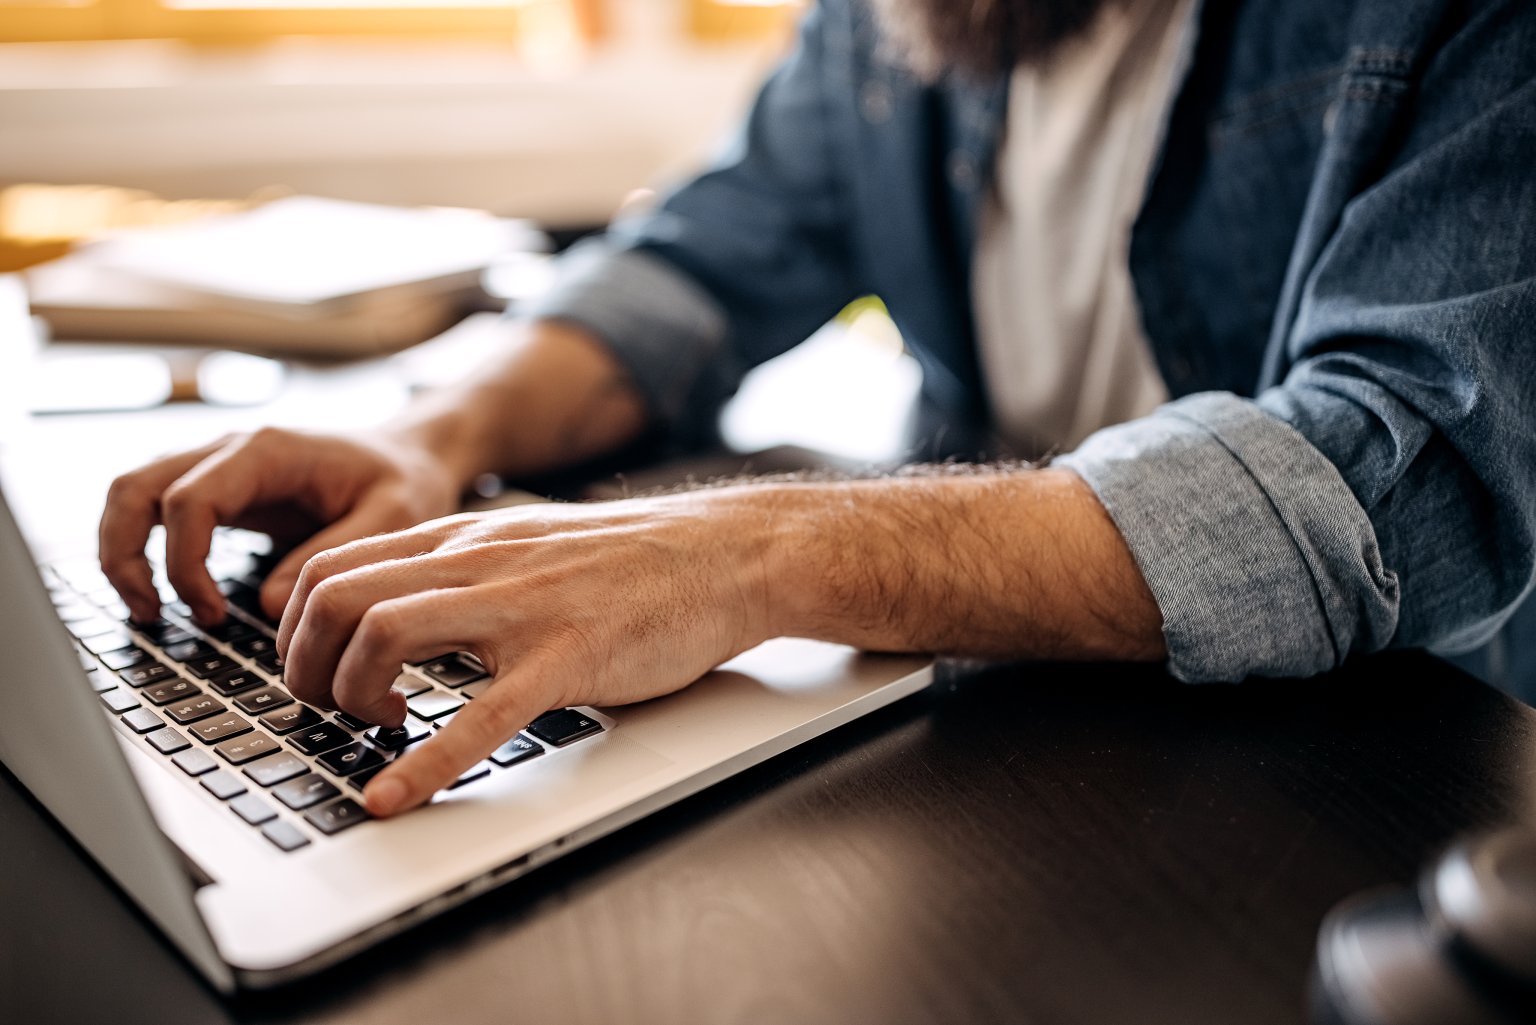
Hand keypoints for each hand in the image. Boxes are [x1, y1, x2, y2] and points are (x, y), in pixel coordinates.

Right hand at [99, 427, 460, 624]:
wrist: (412, 457)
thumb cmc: (405, 480)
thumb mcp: (393, 516)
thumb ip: (333, 554)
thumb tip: (268, 603)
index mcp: (267, 451)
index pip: (189, 501)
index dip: (186, 563)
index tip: (213, 614)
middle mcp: (231, 451)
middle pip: (134, 488)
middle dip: (124, 554)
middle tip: (150, 614)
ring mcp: (220, 468)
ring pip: (133, 494)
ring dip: (123, 552)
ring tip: (149, 612)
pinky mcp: (223, 492)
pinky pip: (157, 511)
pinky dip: (145, 549)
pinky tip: (169, 595)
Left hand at [274, 491, 774, 815]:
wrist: (725, 554)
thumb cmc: (636, 562)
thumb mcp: (530, 545)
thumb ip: (467, 569)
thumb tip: (404, 610)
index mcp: (466, 538)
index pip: (334, 564)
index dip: (295, 627)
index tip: (310, 669)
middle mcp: (479, 561)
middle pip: (336, 595)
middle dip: (304, 664)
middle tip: (324, 707)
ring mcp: (521, 608)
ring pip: (386, 633)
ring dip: (350, 695)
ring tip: (374, 727)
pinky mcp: (566, 659)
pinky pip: (479, 714)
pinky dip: (424, 763)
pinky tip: (394, 796)